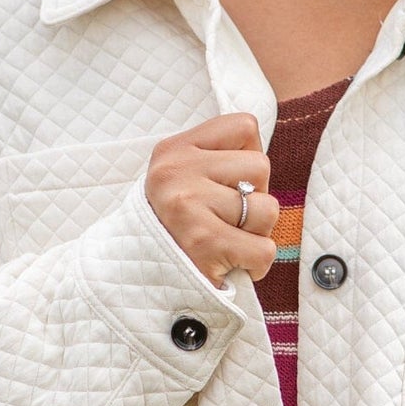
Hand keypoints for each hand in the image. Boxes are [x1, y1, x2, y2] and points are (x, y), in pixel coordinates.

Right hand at [144, 111, 280, 286]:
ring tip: (225, 241)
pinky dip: (256, 264)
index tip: (225, 184)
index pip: (245, 126)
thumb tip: (261, 151)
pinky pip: (265, 249)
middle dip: (254, 198)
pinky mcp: (204, 244)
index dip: (247, 158)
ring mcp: (188, 207)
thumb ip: (219, 157)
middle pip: (261, 166)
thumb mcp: (185, 178)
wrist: (136, 279)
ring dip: (256, 233)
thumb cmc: (178, 227)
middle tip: (223, 220)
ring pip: (268, 209)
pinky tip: (229, 264)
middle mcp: (176, 173)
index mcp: (174, 150)